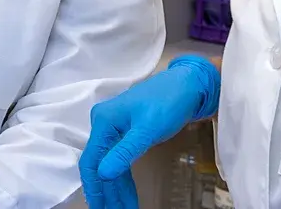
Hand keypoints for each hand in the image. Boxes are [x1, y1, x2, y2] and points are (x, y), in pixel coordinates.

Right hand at [79, 55, 220, 208]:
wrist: (189, 85)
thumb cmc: (168, 102)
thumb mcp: (147, 129)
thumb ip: (124, 152)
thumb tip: (103, 173)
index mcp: (104, 121)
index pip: (91, 160)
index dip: (94, 187)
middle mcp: (104, 124)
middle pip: (100, 165)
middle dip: (108, 193)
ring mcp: (115, 128)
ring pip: (111, 165)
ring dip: (117, 189)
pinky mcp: (127, 133)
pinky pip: (121, 160)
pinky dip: (124, 178)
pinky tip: (127, 195)